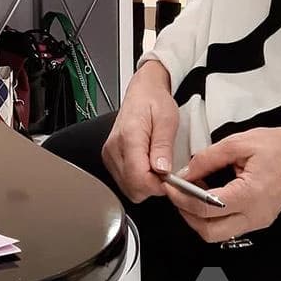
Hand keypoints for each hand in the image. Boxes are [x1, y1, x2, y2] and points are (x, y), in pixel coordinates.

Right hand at [102, 61, 178, 202]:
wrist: (142, 92)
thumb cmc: (154, 102)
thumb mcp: (167, 120)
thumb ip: (163, 146)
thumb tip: (162, 170)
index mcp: (129, 136)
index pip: (139, 178)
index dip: (158, 185)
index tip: (171, 180)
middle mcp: (114, 148)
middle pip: (132, 187)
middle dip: (152, 187)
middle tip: (166, 173)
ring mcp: (110, 154)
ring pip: (128, 188)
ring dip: (145, 185)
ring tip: (158, 168)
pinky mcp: (110, 158)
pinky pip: (124, 181)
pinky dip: (138, 181)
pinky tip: (148, 168)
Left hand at [163, 127, 280, 242]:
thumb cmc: (275, 147)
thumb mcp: (236, 143)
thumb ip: (206, 159)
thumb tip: (185, 172)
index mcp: (250, 195)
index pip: (206, 207)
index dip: (182, 198)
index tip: (170, 185)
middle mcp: (255, 215)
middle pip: (210, 232)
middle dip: (187, 214)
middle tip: (176, 194)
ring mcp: (258, 221)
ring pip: (218, 234)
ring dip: (198, 218)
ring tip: (192, 194)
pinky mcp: (258, 221)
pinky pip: (229, 228)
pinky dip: (212, 218)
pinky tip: (207, 197)